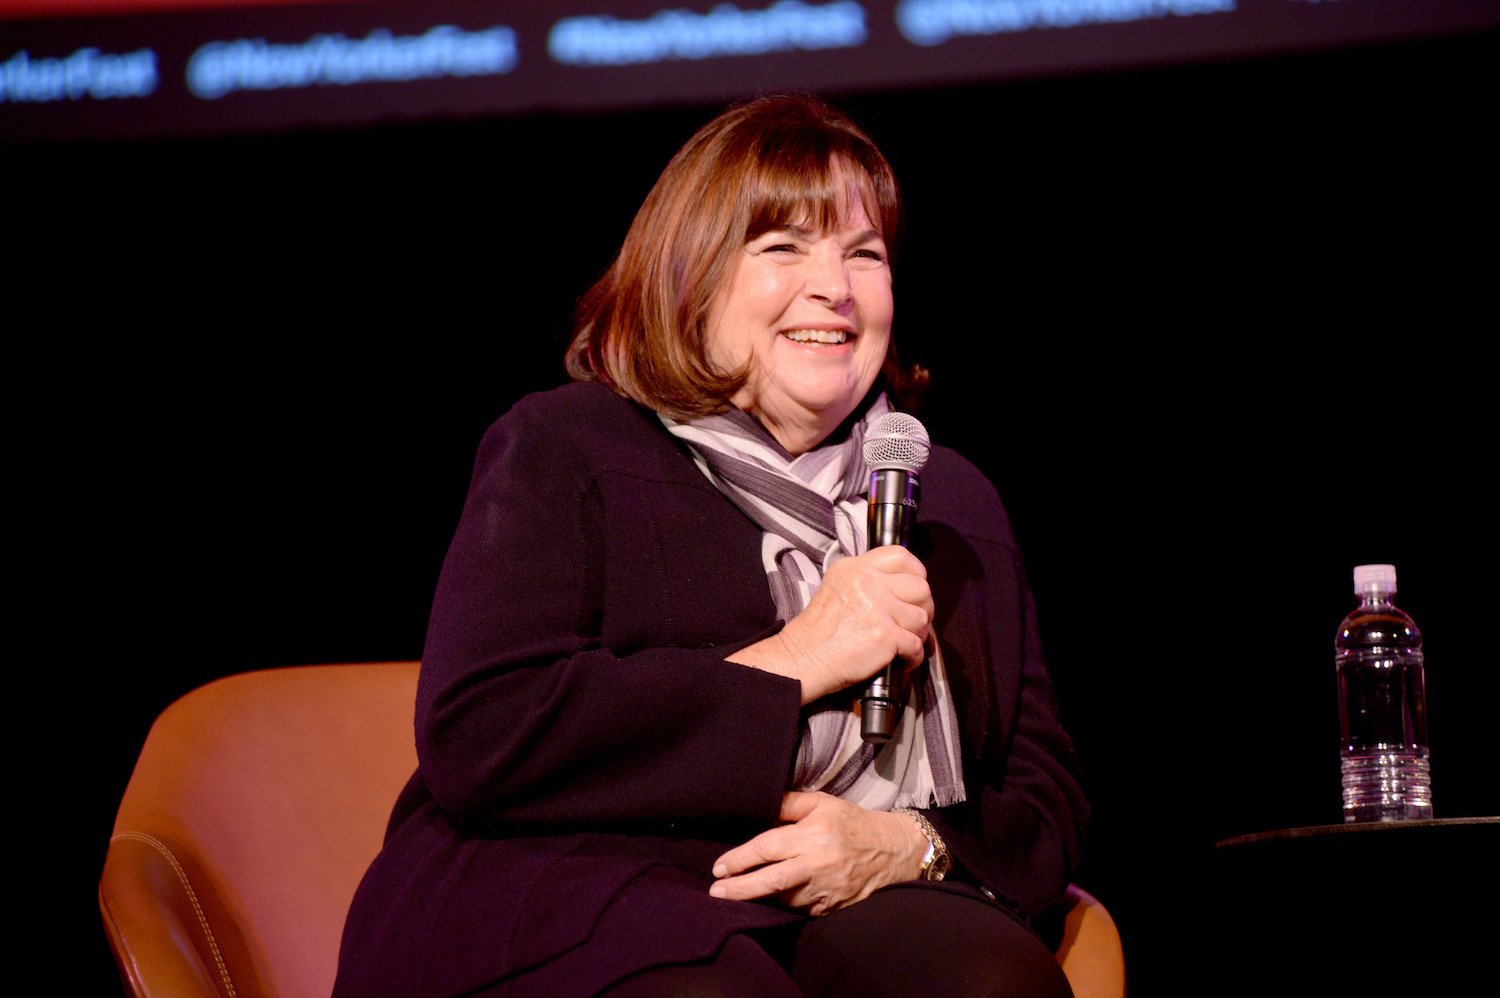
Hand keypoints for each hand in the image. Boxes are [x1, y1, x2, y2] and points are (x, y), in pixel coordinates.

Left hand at [708, 791, 927, 915]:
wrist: (893, 851)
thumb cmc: (852, 823)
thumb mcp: (822, 803)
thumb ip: (788, 803)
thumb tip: (757, 803)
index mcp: (813, 836)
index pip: (768, 848)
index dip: (740, 859)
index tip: (719, 868)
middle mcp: (817, 865)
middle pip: (771, 881)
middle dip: (740, 889)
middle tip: (715, 893)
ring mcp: (825, 890)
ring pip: (783, 898)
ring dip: (760, 897)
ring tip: (738, 893)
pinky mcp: (831, 908)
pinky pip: (799, 908)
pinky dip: (784, 903)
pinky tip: (773, 897)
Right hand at [728, 545, 932, 703]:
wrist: (801, 659)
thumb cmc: (818, 632)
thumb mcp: (836, 588)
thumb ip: (866, 582)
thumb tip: (903, 591)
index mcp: (854, 568)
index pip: (901, 556)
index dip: (916, 575)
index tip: (912, 592)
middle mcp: (867, 582)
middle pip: (920, 587)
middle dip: (922, 608)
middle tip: (911, 623)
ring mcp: (877, 607)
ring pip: (921, 618)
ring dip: (917, 635)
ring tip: (902, 644)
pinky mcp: (885, 634)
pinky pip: (917, 645)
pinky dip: (912, 658)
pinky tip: (900, 661)